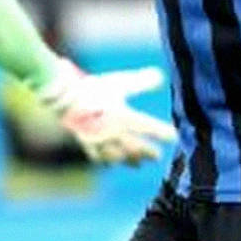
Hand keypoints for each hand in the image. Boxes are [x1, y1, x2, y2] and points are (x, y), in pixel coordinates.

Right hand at [37, 58, 176, 165]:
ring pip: (120, 157)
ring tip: (138, 165)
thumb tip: (161, 76)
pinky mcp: (87, 144)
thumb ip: (142, 81)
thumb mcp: (120, 82)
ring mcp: (101, 142)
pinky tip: (110, 163)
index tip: (175, 138)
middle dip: (148, 153)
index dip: (165, 134)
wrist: (65, 99)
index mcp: (127, 118)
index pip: (153, 130)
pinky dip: (107, 161)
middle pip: (137, 148)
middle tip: (157, 157)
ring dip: (131, 161)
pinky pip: (99, 157)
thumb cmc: (94, 88)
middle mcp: (117, 134)